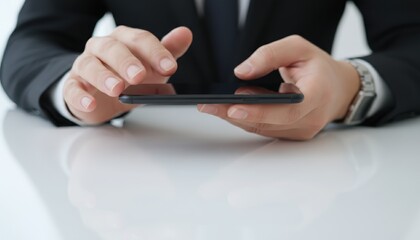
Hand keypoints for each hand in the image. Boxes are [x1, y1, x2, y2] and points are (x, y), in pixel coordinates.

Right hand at [64, 26, 192, 123]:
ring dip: (103, 76)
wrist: (101, 95)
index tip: (170, 67)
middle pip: (112, 48)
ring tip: (117, 89)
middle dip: (126, 62)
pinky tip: (90, 103)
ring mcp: (85, 65)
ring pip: (90, 65)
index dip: (155, 52)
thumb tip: (185, 33)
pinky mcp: (73, 85)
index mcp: (124, 40)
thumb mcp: (151, 65)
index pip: (139, 39)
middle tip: (139, 75)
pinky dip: (80, 96)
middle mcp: (102, 48)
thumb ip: (168, 50)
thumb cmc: (128, 77)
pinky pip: (72, 88)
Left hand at [198, 35, 359, 140]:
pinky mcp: (292, 134)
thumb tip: (242, 71)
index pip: (287, 110)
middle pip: (269, 123)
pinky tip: (229, 110)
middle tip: (208, 107)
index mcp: (318, 96)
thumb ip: (270, 55)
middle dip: (236, 115)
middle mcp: (310, 119)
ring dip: (236, 119)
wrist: (339, 88)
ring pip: (263, 128)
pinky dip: (247, 120)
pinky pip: (265, 129)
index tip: (232, 108)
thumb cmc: (319, 67)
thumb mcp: (298, 48)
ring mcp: (302, 131)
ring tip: (212, 107)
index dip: (259, 112)